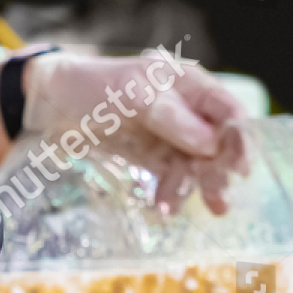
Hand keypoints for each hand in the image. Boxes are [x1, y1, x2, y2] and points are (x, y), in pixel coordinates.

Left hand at [22, 51, 247, 212]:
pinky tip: (165, 207)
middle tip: (220, 198)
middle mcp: (186, 111)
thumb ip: (172, 118)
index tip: (240, 168)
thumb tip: (211, 145)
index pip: (227, 112)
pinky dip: (170, 193)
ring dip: (195, 187)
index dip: (239, 139)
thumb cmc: (93, 87)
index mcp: (189, 85)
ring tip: (189, 207)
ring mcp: (169, 136)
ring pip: (195, 165)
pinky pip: (170, 177)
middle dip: (219, 170)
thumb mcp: (133, 95)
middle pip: (216, 143)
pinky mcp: (150, 157)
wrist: (51, 104)